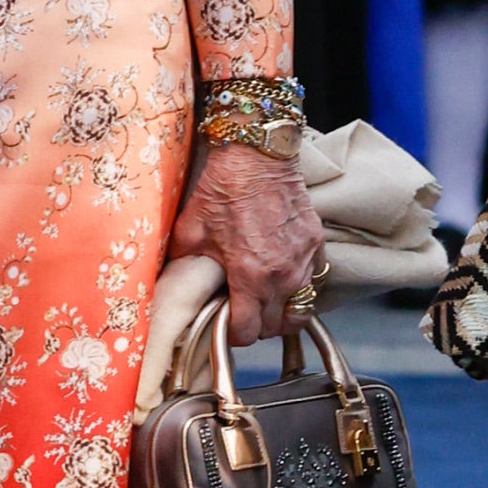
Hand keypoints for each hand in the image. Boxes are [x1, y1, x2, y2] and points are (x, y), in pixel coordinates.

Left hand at [169, 142, 324, 345]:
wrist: (257, 153)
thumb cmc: (223, 188)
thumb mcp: (191, 227)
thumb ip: (183, 262)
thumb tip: (171, 283)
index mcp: (249, 275)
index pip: (248, 332)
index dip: (233, 334)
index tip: (226, 325)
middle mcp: (282, 275)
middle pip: (274, 326)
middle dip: (257, 324)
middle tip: (243, 310)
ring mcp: (303, 261)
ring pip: (299, 309)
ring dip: (282, 311)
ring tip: (265, 300)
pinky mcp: (317, 244)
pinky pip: (312, 280)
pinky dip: (299, 284)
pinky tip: (282, 273)